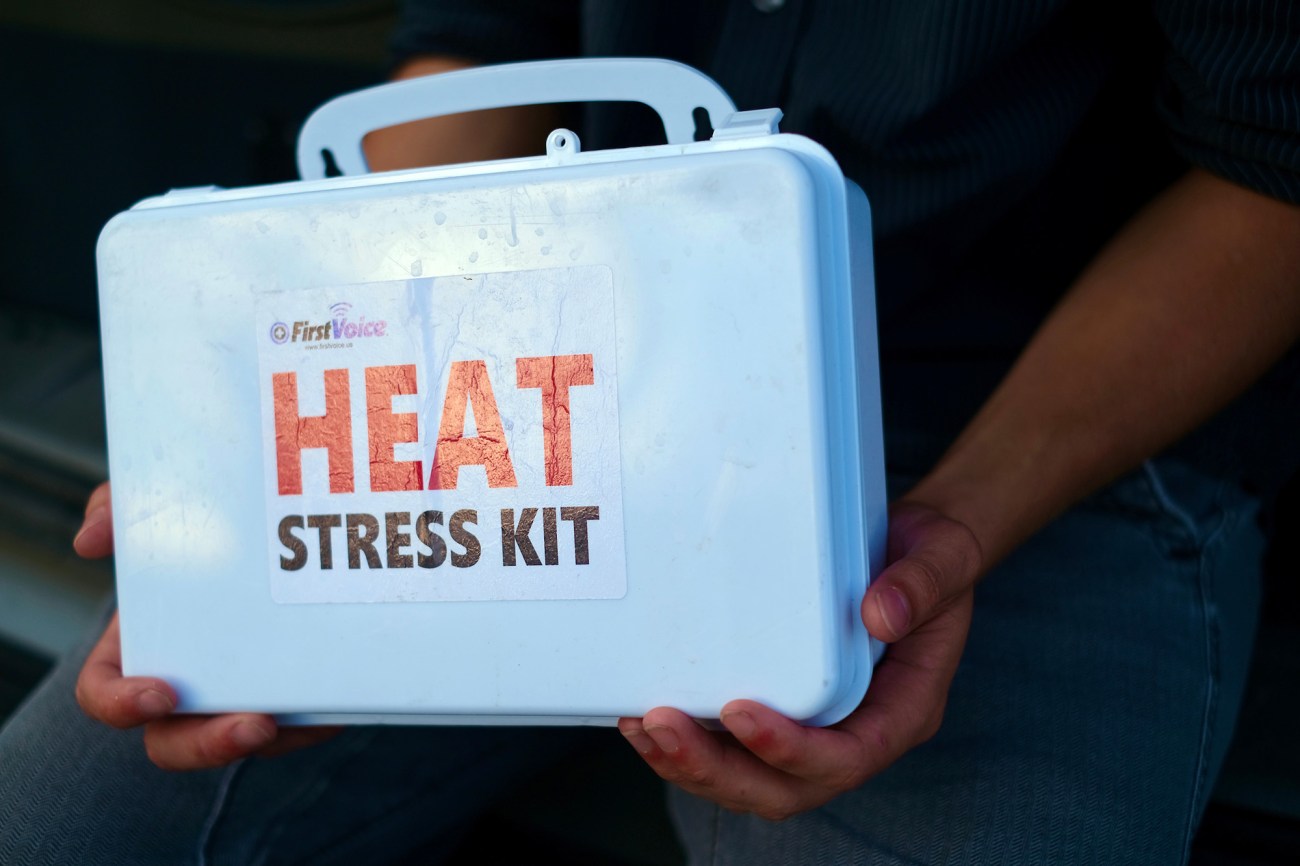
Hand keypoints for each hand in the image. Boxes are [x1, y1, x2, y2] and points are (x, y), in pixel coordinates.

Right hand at [73, 482, 338, 769]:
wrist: (284, 536)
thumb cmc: (206, 536)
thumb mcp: (160, 511)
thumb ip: (118, 510)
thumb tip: (89, 542)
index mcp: (140, 651)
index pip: (105, 694)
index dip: (120, 704)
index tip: (160, 693)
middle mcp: (186, 687)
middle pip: (174, 745)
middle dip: (208, 747)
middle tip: (253, 726)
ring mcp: (240, 698)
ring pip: (245, 742)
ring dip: (275, 740)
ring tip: (300, 719)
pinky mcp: (293, 701)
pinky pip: (303, 728)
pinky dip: (318, 721)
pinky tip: (339, 703)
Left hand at [617, 501, 979, 819]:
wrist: (918, 550)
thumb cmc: (932, 560)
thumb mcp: (944, 559)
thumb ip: (922, 585)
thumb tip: (880, 614)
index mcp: (901, 712)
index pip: (845, 758)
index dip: (790, 749)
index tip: (740, 712)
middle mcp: (855, 733)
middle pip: (783, 787)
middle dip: (717, 769)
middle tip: (662, 725)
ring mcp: (814, 727)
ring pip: (749, 777)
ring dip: (691, 764)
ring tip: (642, 726)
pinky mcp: (781, 707)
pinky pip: (732, 745)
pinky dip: (688, 739)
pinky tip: (644, 710)